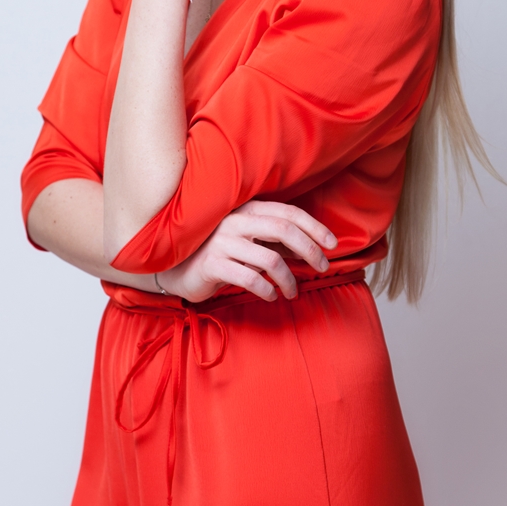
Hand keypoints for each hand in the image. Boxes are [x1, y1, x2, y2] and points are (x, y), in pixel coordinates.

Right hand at [157, 200, 337, 303]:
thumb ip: (273, 240)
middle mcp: (234, 221)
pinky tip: (271, 296)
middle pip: (284, 230)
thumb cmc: (217, 255)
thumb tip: (309, 248)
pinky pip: (250, 278)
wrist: (174, 269)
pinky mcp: (212, 265)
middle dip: (309, 250)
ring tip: (292, 293)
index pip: (288, 213)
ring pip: (270, 259)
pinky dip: (266, 290)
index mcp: (246, 209)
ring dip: (289, 279)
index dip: (314, 227)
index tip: (332, 244)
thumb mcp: (248, 242)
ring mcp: (222, 242)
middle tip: (322, 268)